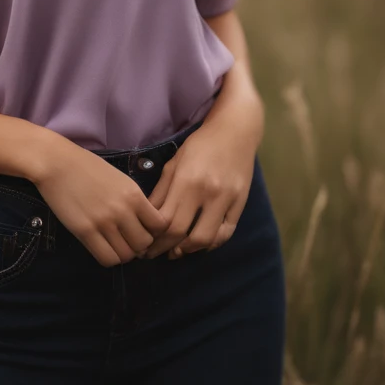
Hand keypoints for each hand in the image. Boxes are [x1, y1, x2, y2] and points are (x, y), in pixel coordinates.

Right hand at [34, 139, 170, 266]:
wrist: (57, 162)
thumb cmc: (87, 167)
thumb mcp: (119, 179)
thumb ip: (132, 200)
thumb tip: (142, 223)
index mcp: (134, 194)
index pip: (160, 225)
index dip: (154, 231)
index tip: (144, 229)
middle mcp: (123, 210)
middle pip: (144, 244)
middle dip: (139, 245)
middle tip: (128, 239)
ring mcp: (104, 223)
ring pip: (127, 255)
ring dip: (124, 253)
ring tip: (115, 244)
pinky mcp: (85, 232)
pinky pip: (106, 258)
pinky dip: (109, 258)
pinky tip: (103, 247)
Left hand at [141, 92, 261, 259]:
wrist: (235, 131)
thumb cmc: (199, 145)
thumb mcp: (175, 163)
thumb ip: (162, 191)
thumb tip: (146, 218)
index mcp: (186, 180)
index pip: (166, 221)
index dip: (153, 238)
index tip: (143, 243)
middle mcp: (207, 192)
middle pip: (183, 234)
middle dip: (164, 248)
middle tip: (153, 254)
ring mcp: (226, 199)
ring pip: (206, 239)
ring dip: (188, 250)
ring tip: (176, 251)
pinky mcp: (240, 203)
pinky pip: (226, 233)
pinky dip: (211, 244)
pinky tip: (199, 245)